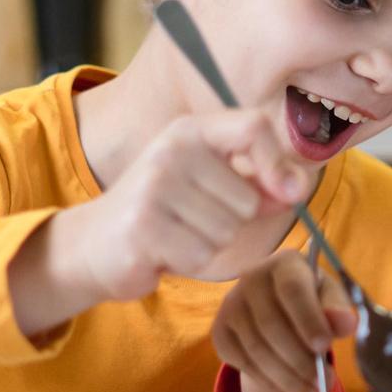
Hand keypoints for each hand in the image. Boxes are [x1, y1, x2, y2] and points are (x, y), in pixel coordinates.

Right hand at [10, 109, 311, 336]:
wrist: (94, 243)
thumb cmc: (165, 214)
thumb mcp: (211, 186)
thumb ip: (258, 183)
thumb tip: (296, 187)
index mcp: (191, 131)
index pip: (253, 128)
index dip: (277, 163)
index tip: (285, 192)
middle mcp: (172, 149)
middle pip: (246, 200)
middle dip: (230, 223)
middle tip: (192, 221)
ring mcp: (154, 186)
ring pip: (225, 232)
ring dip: (208, 245)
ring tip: (177, 235)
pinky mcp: (143, 226)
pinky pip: (200, 255)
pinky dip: (188, 263)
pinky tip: (163, 251)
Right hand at [214, 249, 357, 391]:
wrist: (282, 310)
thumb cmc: (314, 301)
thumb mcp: (331, 300)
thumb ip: (338, 309)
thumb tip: (345, 323)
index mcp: (284, 264)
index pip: (292, 290)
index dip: (308, 319)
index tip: (324, 346)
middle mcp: (251, 278)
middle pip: (272, 326)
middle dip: (300, 361)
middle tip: (325, 385)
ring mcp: (231, 305)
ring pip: (257, 350)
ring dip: (287, 380)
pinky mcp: (220, 332)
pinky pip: (243, 363)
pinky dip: (269, 384)